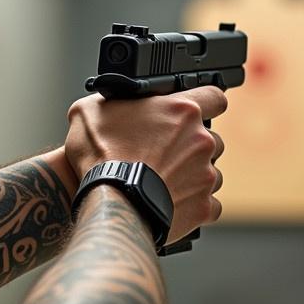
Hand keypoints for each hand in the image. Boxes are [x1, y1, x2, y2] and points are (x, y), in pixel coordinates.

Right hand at [64, 87, 227, 242]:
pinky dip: (193, 204)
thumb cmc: (100, 158)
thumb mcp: (88, 113)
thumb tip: (102, 104)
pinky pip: (209, 204)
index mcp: (181, 111)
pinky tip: (171, 203)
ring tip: (164, 183)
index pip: (215, 97)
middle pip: (210, 139)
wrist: (111, 204)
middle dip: (191, 146)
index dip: (206, 104)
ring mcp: (206, 174)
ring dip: (192, 176)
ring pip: (210, 172)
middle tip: (164, 155)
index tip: (194, 114)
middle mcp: (201, 140)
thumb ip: (106, 103)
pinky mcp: (204, 205)